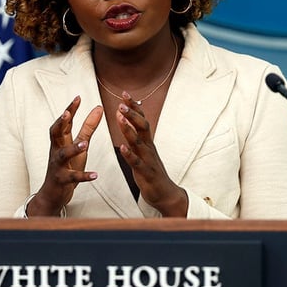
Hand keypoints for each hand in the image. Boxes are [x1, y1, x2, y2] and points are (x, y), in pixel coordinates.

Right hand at [29, 96, 102, 216]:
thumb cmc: (68, 165)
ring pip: (63, 155)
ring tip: (85, 144)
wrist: (53, 194)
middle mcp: (56, 150)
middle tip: (66, 113)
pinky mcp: (62, 180)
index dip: (70, 110)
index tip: (78, 97)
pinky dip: (84, 176)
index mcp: (61, 141)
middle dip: (60, 123)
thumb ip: (88, 127)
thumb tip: (98, 107)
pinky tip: (95, 175)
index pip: (64, 122)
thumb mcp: (79, 144)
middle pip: (55, 133)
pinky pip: (72, 177)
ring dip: (73, 149)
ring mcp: (58, 165)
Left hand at [116, 91, 187, 216]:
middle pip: (142, 126)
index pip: (141, 119)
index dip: (134, 106)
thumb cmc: (152, 171)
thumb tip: (126, 119)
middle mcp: (149, 147)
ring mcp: (148, 160)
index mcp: (147, 142)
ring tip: (120, 118)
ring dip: (129, 129)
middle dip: (132, 114)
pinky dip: (129, 154)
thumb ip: (136, 135)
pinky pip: (137, 162)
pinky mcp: (146, 173)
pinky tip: (122, 148)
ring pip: (139, 142)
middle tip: (122, 102)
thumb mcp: (144, 151)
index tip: (125, 93)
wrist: (166, 194)